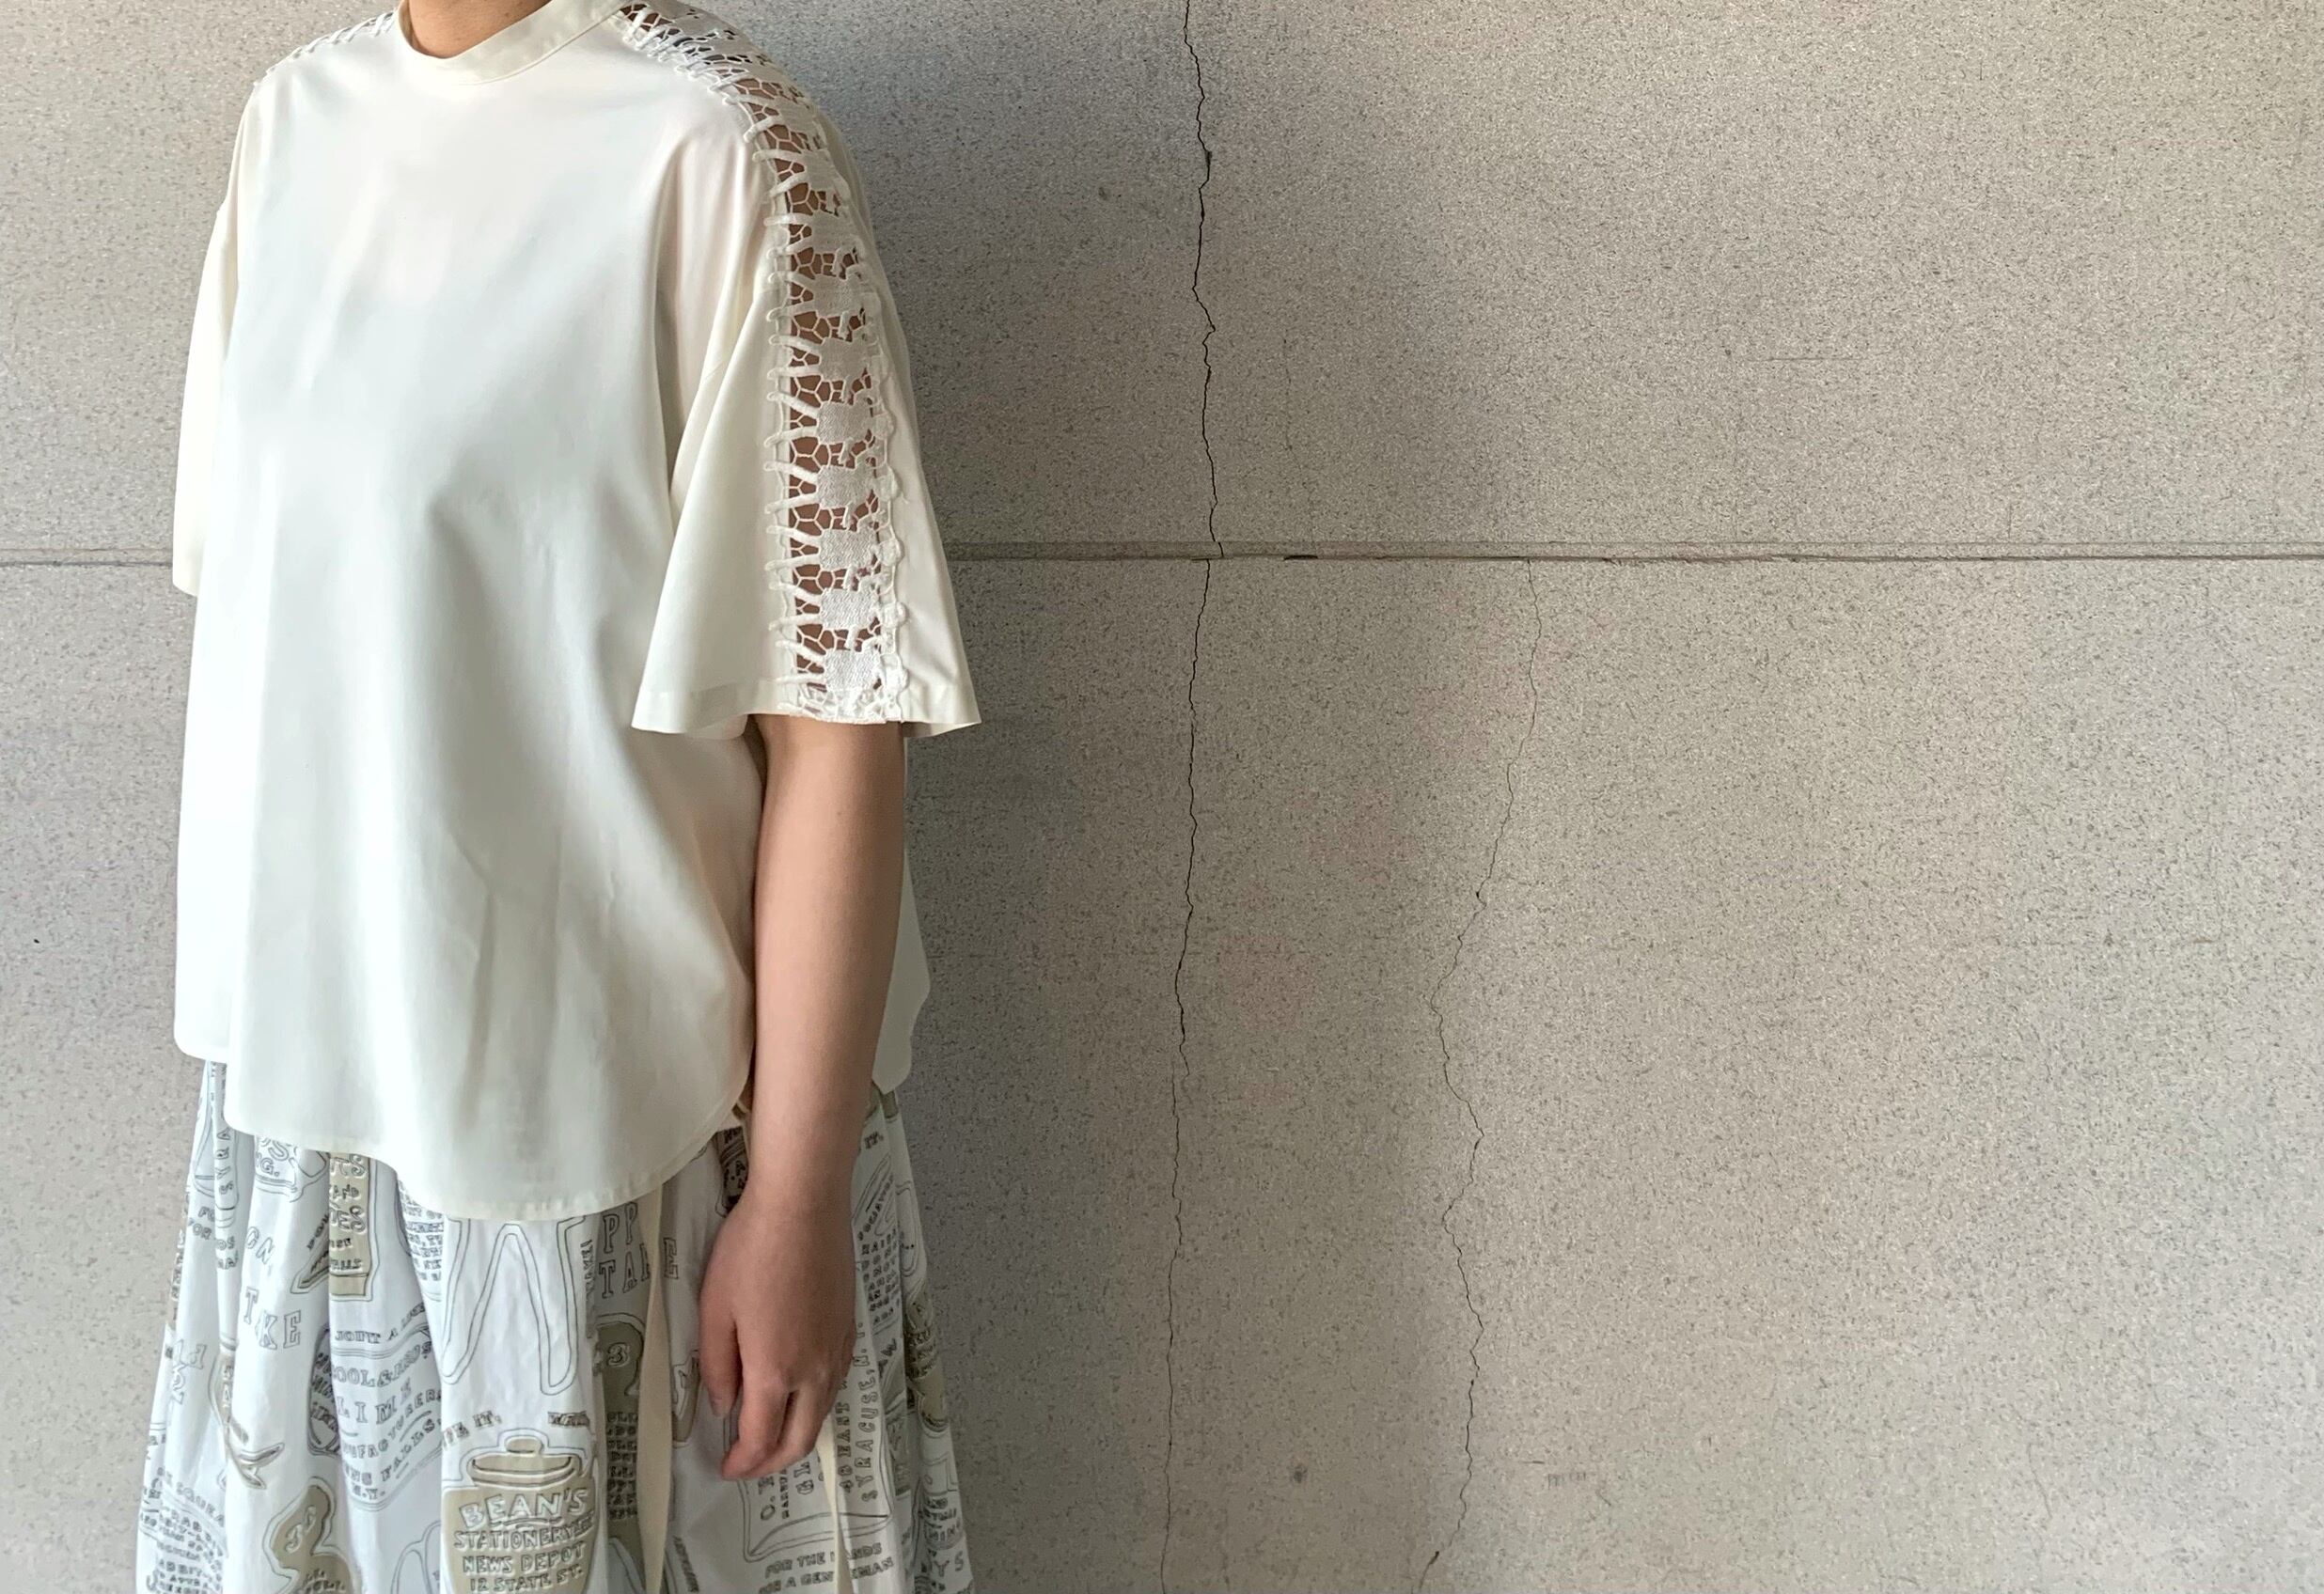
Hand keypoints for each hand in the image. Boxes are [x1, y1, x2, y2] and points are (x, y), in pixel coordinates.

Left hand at [696, 1186, 856, 1478]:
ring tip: (769, 1432)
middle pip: (801, 1440)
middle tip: (747, 1463)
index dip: (743, 1462)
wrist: (804, 1204)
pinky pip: (834, 1384)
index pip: (762, 1439)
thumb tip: (723, 1404)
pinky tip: (796, 1390)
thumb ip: (717, 1366)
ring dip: (796, 1434)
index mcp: (776, 1371)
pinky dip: (814, 1404)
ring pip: (823, 1413)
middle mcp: (815, 1370)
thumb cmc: (751, 1251)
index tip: (726, 1467)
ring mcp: (838, 1349)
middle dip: (773, 1462)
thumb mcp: (715, 1309)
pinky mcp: (849, 1328)